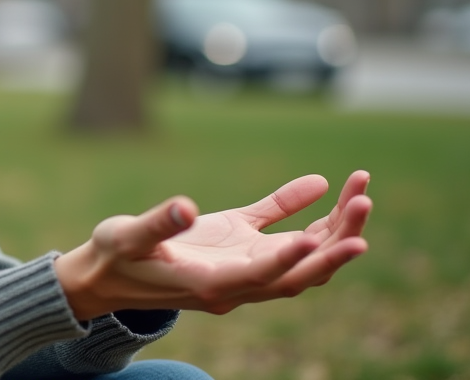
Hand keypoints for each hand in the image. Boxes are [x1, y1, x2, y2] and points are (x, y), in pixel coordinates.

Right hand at [53, 171, 371, 319]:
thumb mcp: (127, 238)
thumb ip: (158, 224)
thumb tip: (185, 207)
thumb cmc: (113, 257)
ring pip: (299, 253)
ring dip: (332, 228)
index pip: (260, 277)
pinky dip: (300, 208)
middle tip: (363, 205)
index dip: (288, 259)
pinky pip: (274, 225)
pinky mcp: (235, 241)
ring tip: (362, 193)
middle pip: (298, 270)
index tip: (314, 238)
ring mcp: (240, 262)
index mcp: (210, 285)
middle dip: (334, 242)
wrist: (106, 274)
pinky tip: (323, 184)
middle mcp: (235, 280)